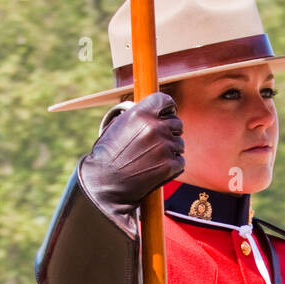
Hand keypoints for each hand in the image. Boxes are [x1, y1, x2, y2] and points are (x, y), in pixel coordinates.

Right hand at [80, 91, 183, 214]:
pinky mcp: (170, 165)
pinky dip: (172, 167)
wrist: (104, 183)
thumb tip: (152, 110)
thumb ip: (137, 115)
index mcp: (140, 113)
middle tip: (156, 144)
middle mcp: (154, 127)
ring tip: (152, 159)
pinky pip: (180, 161)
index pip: (166, 100)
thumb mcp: (118, 125)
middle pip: (177, 123)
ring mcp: (164, 146)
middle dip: (169, 132)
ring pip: (179, 144)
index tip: (166, 115)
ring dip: (170, 150)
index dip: (168, 108)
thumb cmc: (107, 155)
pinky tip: (157, 170)